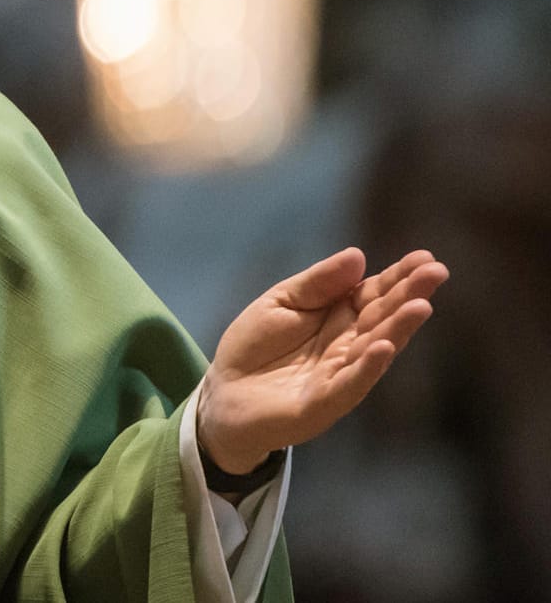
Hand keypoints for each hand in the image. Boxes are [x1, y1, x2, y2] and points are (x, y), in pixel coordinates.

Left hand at [199, 247, 447, 473]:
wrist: (222, 394)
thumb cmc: (254, 346)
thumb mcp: (280, 302)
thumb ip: (317, 283)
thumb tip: (358, 255)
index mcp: (338, 318)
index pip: (373, 294)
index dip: (398, 277)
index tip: (425, 258)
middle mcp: (347, 346)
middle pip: (381, 318)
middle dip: (408, 296)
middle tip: (437, 272)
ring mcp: (339, 375)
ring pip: (373, 349)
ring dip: (398, 329)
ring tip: (420, 307)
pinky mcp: (322, 403)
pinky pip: (349, 384)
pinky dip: (367, 368)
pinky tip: (384, 348)